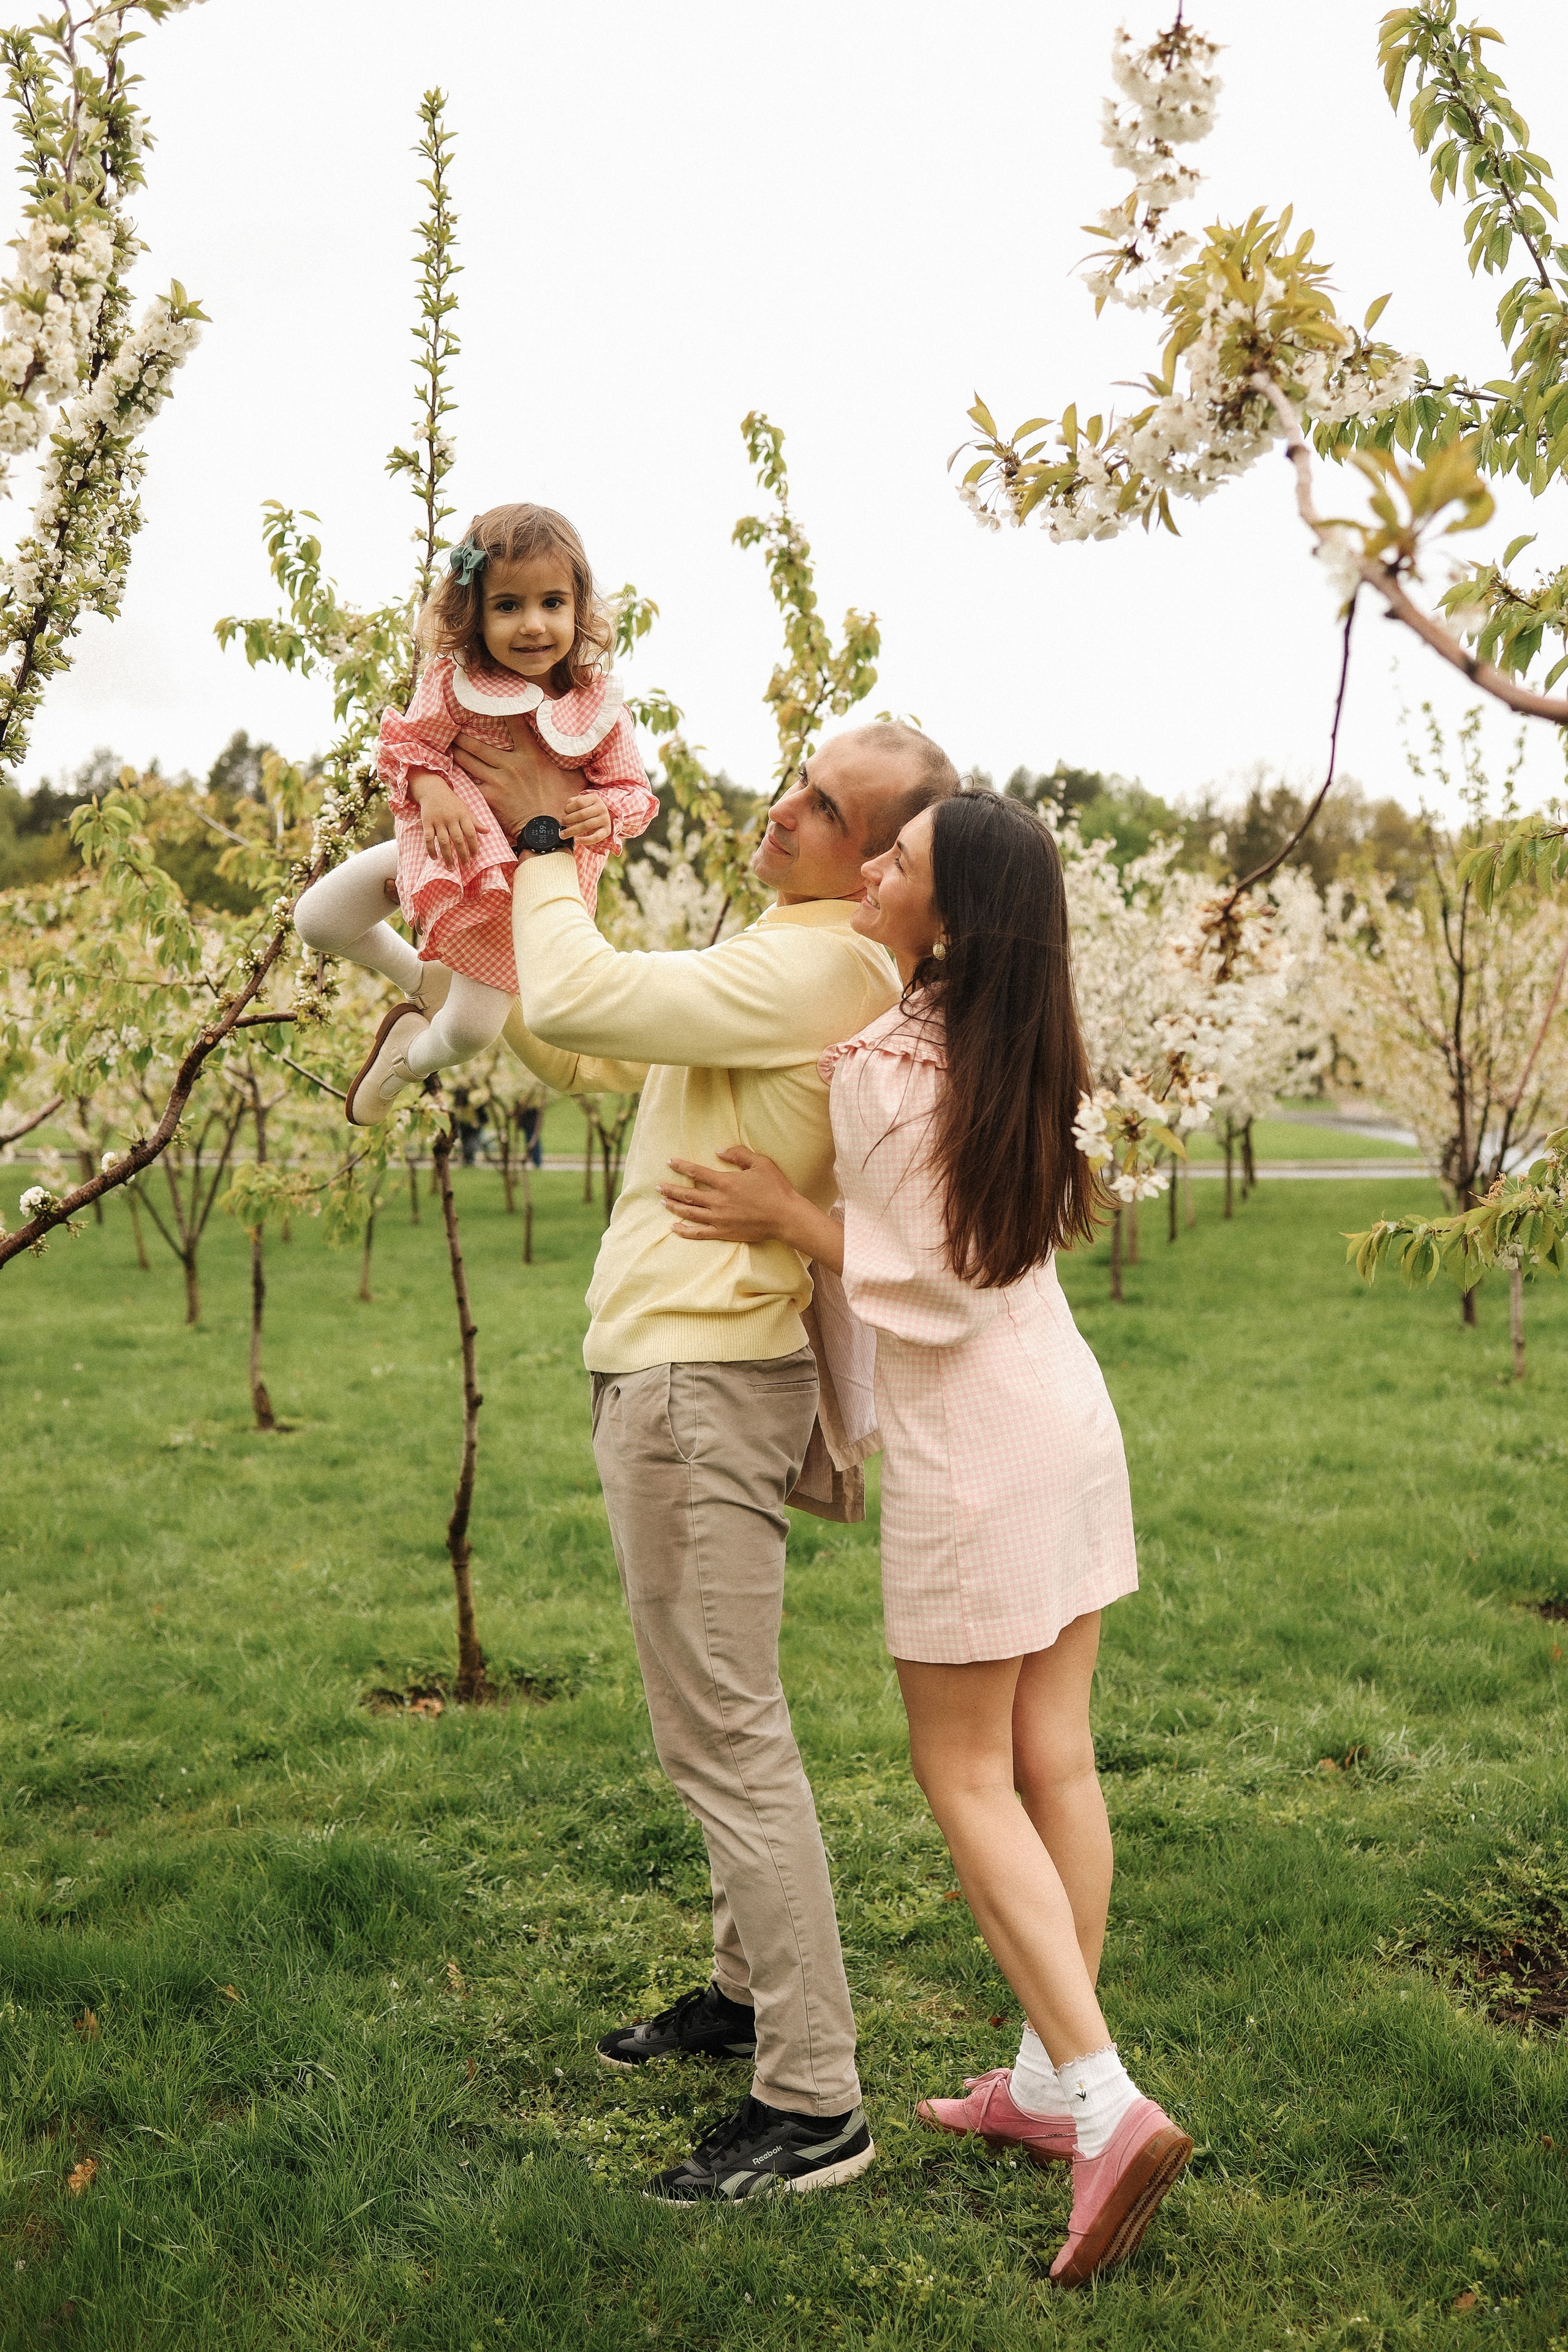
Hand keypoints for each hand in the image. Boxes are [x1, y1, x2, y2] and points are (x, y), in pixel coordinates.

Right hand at [410, 769, 480, 867]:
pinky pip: (428, 838)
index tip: (475, 857)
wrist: (432, 789)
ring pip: (443, 842)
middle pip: (458, 840)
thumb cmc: (451, 802)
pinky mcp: (426, 822)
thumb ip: (475, 821)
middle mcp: (451, 819)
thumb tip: (488, 831)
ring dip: (447, 856)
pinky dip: (430, 849)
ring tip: (451, 868)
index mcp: (462, 815)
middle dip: (463, 855)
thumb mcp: (465, 809)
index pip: (471, 833)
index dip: (474, 846)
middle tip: (466, 866)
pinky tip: (434, 858)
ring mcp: (438, 821)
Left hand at [453, 717, 571, 839]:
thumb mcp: (571, 777)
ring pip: (469, 762)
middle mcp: (511, 765)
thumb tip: (581, 749)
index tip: (492, 701)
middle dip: (463, 736)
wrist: (547, 830)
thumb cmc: (562, 803)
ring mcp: (498, 781)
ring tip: (448, 746)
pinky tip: (450, 772)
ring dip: (457, 753)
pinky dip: (459, 777)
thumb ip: (570, 761)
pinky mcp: (490, 797)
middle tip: (451, 727)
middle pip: (479, 745)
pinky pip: (470, 784)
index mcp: (530, 756)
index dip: (504, 710)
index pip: (516, 725)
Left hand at [561, 792, 611, 846]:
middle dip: (568, 820)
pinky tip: (577, 840)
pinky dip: (585, 840)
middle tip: (561, 824)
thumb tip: (566, 812)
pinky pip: (596, 837)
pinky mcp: (607, 830)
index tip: (564, 812)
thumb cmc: (588, 808)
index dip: (569, 808)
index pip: (579, 803)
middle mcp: (601, 808)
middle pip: (582, 814)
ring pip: (587, 825)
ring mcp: (605, 819)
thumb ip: (572, 803)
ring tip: (563, 834)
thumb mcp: (582, 801)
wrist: (603, 815)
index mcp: (594, 798)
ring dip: (572, 831)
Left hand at [660, 1146, 805, 1247]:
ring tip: (662, 1202)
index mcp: (726, 1183)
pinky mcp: (724, 1232)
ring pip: (690, 1213)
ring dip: (674, 1207)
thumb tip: (719, 1150)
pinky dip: (684, 1230)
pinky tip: (674, 1227)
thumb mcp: (760, 1163)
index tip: (669, 1162)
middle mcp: (718, 1201)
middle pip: (688, 1194)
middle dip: (670, 1190)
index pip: (697, 1173)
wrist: (785, 1217)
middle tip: (657, 1187)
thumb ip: (739, 1154)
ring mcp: (719, 1219)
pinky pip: (699, 1233)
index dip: (681, 1166)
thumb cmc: (776, 1188)